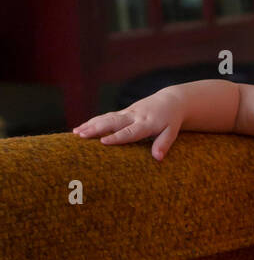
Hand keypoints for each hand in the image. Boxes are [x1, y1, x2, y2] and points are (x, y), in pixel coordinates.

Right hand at [70, 86, 186, 161]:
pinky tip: (79, 129)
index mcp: (146, 123)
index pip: (130, 132)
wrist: (170, 101)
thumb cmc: (171, 120)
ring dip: (90, 124)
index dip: (116, 137)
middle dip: (96, 128)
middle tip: (80, 135)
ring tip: (75, 133)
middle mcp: (134, 116)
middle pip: (113, 122)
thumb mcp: (172, 132)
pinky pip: (105, 116)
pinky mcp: (123, 112)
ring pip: (106, 118)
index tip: (103, 142)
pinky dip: (92, 121)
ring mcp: (127, 113)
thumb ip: (164, 144)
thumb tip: (158, 158)